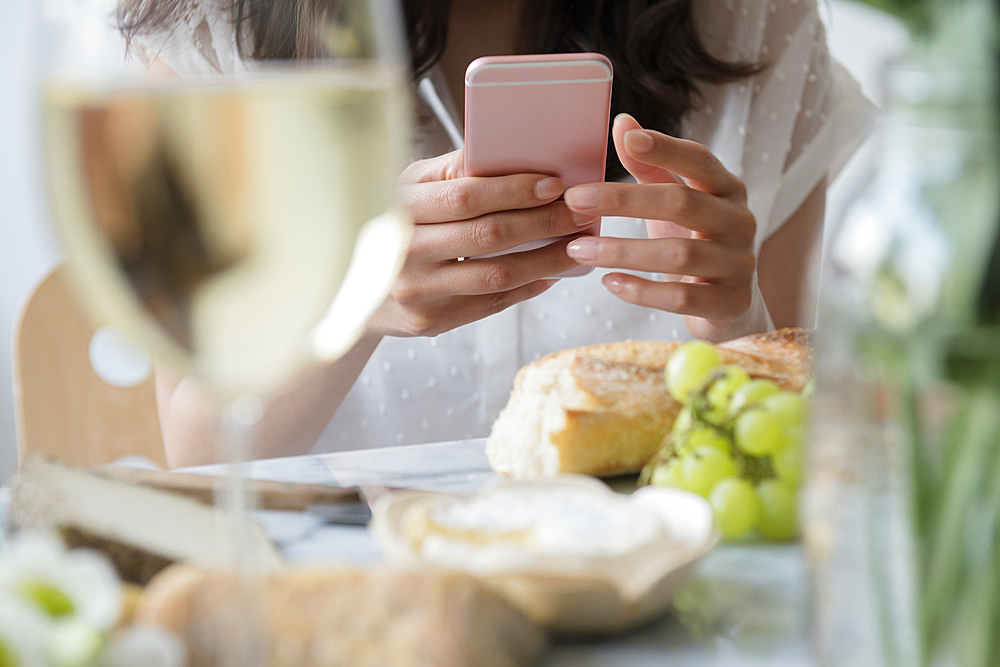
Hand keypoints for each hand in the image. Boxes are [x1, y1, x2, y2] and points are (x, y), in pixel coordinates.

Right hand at [367, 150, 594, 336]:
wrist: (343, 290)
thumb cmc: (384, 224)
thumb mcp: (401, 188)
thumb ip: (448, 173)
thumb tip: (499, 147)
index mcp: (396, 210)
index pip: (464, 198)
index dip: (513, 190)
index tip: (553, 184)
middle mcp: (404, 254)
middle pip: (488, 237)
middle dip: (543, 222)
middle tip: (581, 212)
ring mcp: (418, 294)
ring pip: (497, 277)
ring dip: (546, 260)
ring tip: (576, 244)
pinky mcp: (431, 323)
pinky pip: (490, 305)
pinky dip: (527, 288)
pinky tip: (549, 273)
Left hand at [564, 114, 760, 341]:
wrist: (729, 305)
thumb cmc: (695, 242)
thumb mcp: (676, 202)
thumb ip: (651, 166)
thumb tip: (622, 122)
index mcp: (727, 189)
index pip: (699, 160)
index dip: (666, 148)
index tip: (627, 140)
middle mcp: (739, 221)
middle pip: (682, 203)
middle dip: (623, 201)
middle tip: (574, 200)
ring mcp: (738, 264)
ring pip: (679, 255)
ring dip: (622, 251)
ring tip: (578, 249)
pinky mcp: (729, 302)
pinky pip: (680, 297)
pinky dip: (641, 291)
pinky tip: (608, 282)